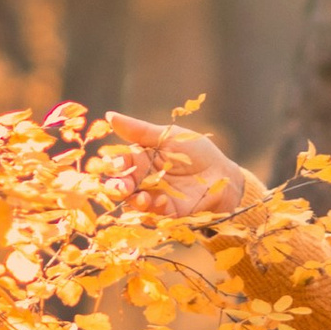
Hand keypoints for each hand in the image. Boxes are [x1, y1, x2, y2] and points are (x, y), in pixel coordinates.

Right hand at [100, 113, 254, 219]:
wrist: (221, 173)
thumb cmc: (196, 151)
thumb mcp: (167, 136)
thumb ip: (139, 131)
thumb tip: (109, 115)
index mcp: (141, 159)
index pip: (120, 162)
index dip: (115, 164)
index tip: (117, 164)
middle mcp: (143, 179)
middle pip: (121, 185)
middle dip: (117, 187)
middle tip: (122, 187)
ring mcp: (153, 196)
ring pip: (133, 202)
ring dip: (134, 201)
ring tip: (142, 198)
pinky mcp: (166, 212)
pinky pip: (154, 214)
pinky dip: (154, 209)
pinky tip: (162, 200)